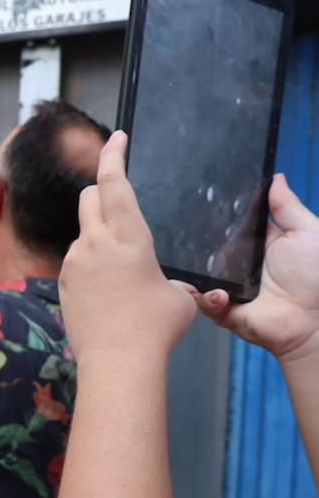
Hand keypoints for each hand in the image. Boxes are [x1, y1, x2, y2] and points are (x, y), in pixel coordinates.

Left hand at [59, 131, 195, 360]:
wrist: (117, 362)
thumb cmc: (155, 328)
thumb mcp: (179, 296)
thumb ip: (170, 278)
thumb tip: (166, 285)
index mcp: (128, 236)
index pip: (114, 182)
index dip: (114, 155)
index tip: (116, 138)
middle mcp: (94, 243)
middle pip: (88, 197)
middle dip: (101, 192)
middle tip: (118, 203)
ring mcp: (73, 263)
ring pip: (83, 235)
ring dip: (98, 240)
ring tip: (122, 276)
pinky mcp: (62, 283)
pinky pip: (76, 263)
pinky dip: (90, 266)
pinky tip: (107, 294)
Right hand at [194, 173, 318, 363]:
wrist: (314, 320)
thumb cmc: (316, 277)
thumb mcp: (307, 232)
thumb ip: (287, 207)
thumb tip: (275, 178)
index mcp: (257, 246)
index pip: (230, 227)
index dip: (218, 217)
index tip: (202, 202)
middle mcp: (240, 266)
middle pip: (208, 249)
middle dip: (197, 243)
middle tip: (191, 236)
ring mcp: (229, 288)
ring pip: (199, 274)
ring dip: (197, 272)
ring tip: (202, 270)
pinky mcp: (222, 310)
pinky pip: (203, 301)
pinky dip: (207, 297)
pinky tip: (219, 293)